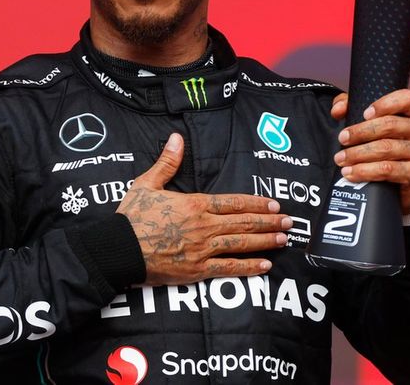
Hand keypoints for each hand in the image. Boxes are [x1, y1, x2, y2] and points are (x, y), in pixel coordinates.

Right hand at [117, 133, 291, 284]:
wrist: (118, 250)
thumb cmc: (131, 217)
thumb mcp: (147, 183)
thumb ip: (167, 162)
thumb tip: (177, 138)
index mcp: (195, 204)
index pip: (234, 203)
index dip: (256, 203)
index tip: (274, 204)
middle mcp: (204, 226)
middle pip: (244, 223)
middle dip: (269, 222)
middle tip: (290, 223)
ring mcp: (202, 249)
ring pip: (241, 244)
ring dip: (265, 241)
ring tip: (283, 240)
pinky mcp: (196, 270)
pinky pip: (227, 269)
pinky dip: (248, 268)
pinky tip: (264, 266)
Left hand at [330, 89, 409, 214]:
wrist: (404, 182)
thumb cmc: (387, 144)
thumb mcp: (372, 121)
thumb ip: (351, 107)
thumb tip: (337, 110)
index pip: (407, 98)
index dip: (385, 104)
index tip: (364, 113)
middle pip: (391, 125)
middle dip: (361, 132)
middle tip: (341, 139)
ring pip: (387, 148)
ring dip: (358, 154)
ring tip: (341, 159)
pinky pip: (389, 170)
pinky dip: (365, 171)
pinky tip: (351, 173)